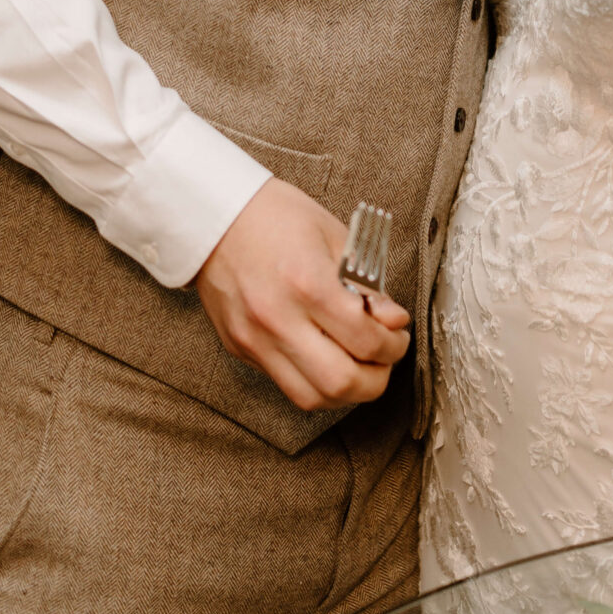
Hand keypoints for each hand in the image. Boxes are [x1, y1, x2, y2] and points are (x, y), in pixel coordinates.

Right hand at [194, 176, 410, 412]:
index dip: (393, 345)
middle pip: (340, 382)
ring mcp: (256, 340)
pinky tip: (327, 361)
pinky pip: (285, 384)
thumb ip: (366, 283)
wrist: (214, 216)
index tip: (398, 335)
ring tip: (360, 367)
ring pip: (311, 397)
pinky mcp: (241, 349)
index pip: (365, 339)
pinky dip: (314, 384)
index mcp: (308, 283)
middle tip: (385, 359)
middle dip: (376, 380)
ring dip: (346, 392)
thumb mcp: (333, 235)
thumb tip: (393, 321)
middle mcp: (279, 319)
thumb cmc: (276, 217)